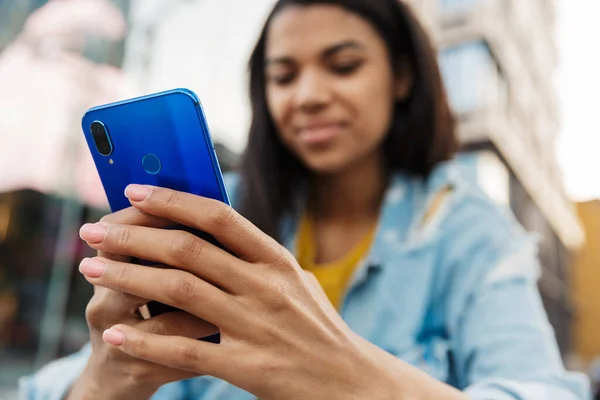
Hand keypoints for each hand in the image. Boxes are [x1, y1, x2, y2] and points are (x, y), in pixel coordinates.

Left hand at [77, 185, 398, 399]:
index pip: (219, 217)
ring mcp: (256, 326)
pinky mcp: (247, 366)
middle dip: (133, 236)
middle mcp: (265, 287)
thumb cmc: (320, 329)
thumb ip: (260, 258)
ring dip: (127, 276)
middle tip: (93, 230)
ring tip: (91, 268)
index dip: (173, 201)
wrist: (352, 383)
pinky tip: (116, 332)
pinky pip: (185, 350)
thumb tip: (219, 230)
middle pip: (187, 249)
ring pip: (178, 291)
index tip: (135, 192)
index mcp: (278, 262)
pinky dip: (146, 340)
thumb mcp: (298, 283)